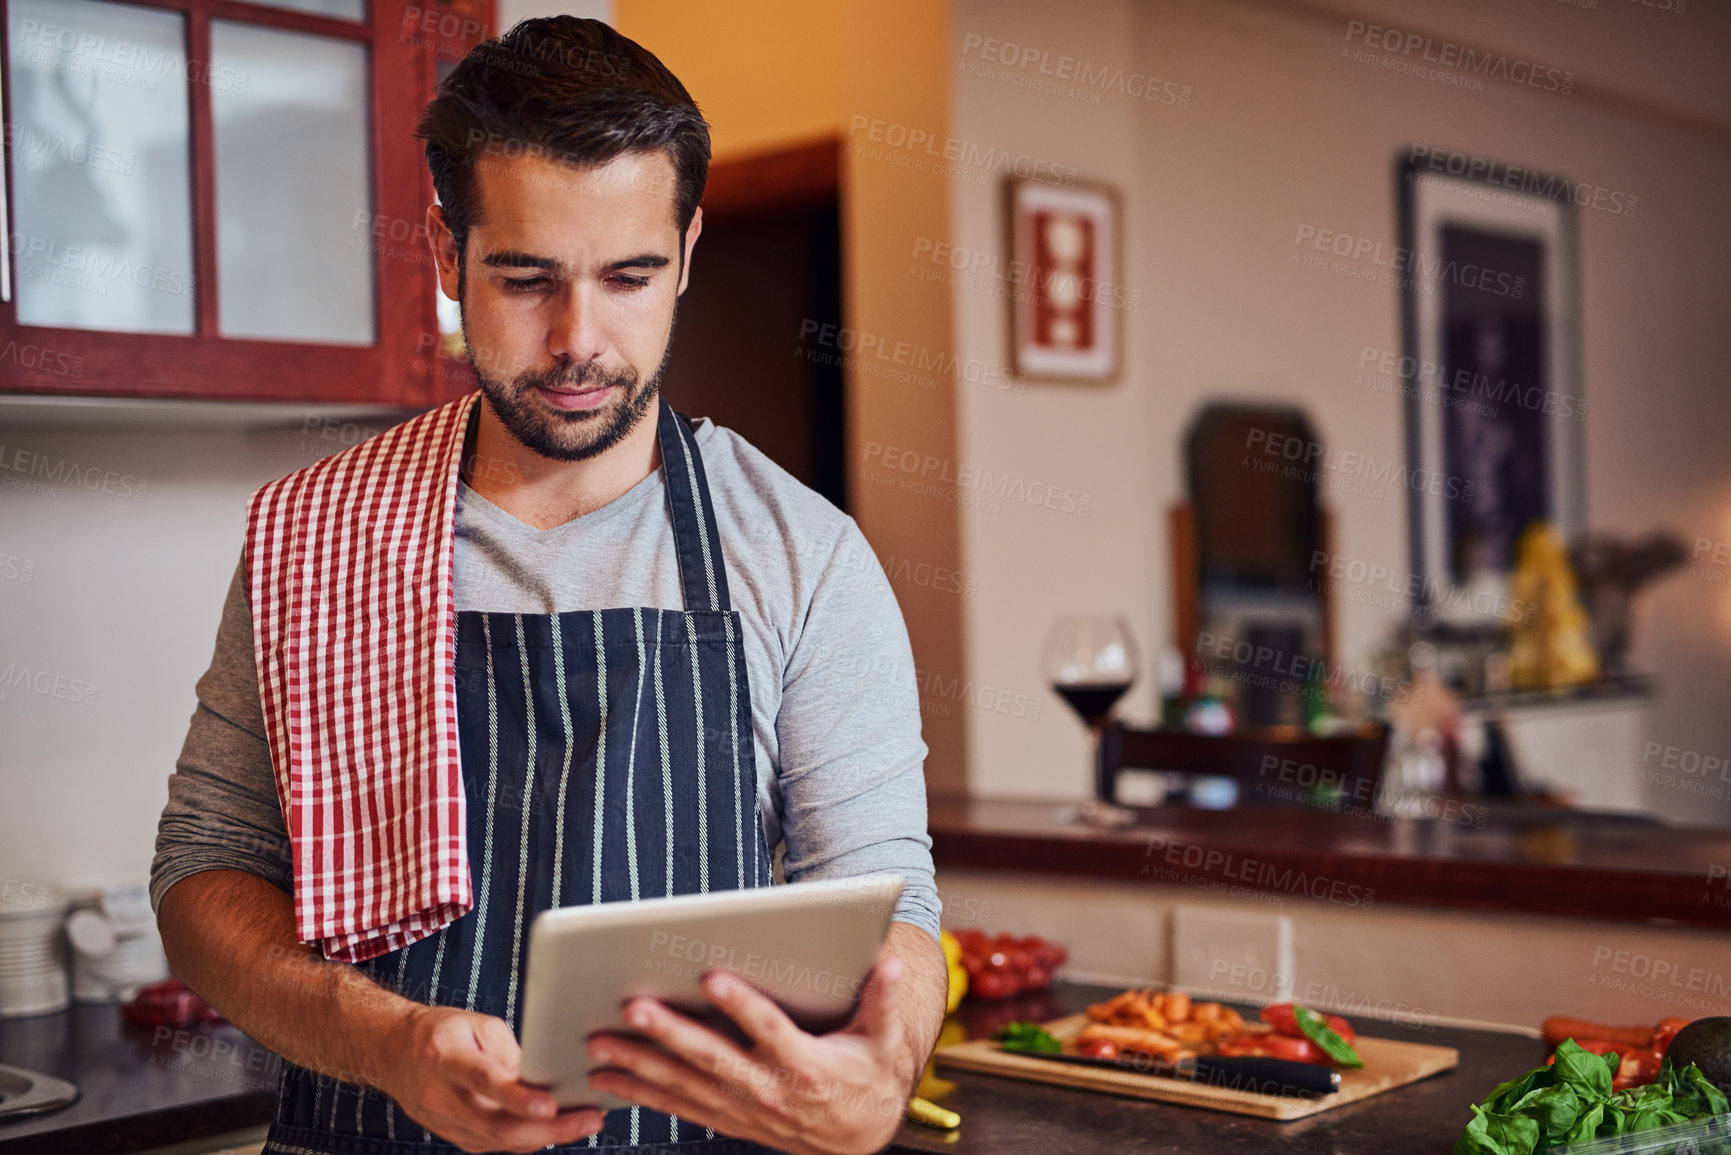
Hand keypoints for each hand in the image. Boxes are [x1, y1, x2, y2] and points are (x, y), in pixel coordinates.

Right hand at [384, 1004, 604, 1153]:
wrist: (394, 1054)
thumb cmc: (441, 1032)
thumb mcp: (476, 1024)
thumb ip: (508, 1052)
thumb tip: (543, 1078)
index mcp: (444, 1060)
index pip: (484, 1082)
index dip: (518, 1097)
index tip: (550, 1105)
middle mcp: (442, 1099)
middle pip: (498, 1126)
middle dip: (550, 1128)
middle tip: (590, 1119)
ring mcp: (447, 1124)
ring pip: (501, 1142)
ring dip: (548, 1136)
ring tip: (587, 1122)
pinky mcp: (456, 1137)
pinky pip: (498, 1144)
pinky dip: (531, 1138)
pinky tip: (560, 1128)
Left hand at [587, 956, 913, 1154]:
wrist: (858, 1138)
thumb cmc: (868, 1074)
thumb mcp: (885, 1042)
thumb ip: (884, 1003)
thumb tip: (892, 965)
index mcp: (807, 1065)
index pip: (770, 1031)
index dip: (742, 1006)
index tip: (713, 977)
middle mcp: (770, 1090)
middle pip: (714, 1058)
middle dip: (671, 1034)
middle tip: (633, 1006)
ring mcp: (744, 1109)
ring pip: (686, 1085)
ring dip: (641, 1065)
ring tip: (600, 1044)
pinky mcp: (728, 1119)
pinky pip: (679, 1107)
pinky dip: (642, 1095)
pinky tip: (607, 1080)